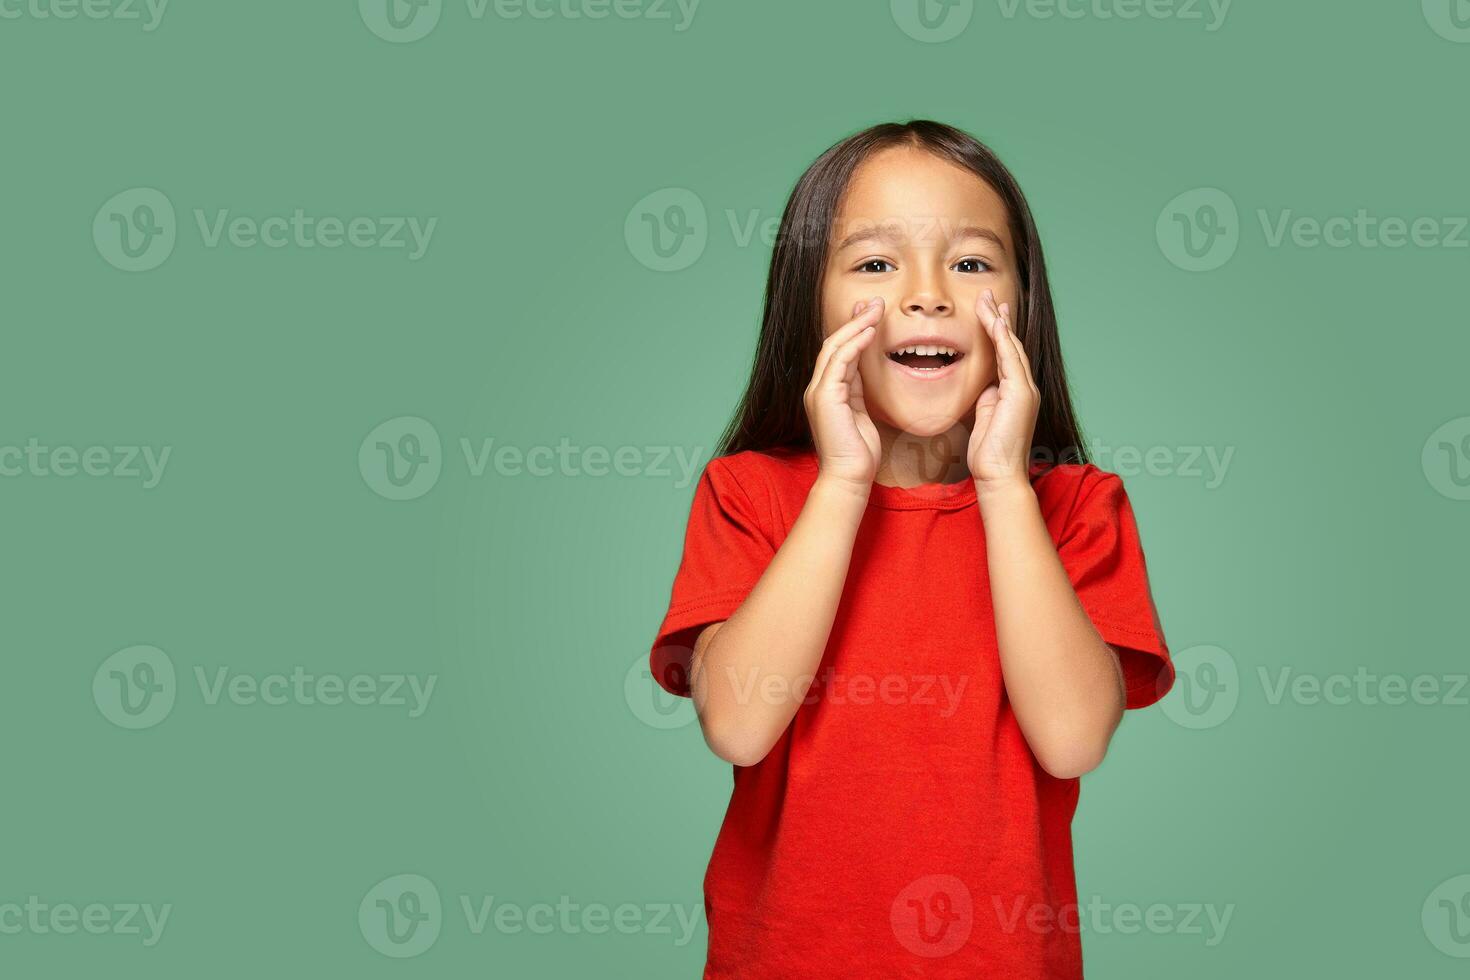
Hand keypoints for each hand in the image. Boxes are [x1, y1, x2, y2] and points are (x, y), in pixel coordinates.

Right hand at [805, 297, 882, 491]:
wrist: (849, 477)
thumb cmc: (859, 453)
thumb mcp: (861, 414)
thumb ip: (859, 392)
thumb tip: (865, 371)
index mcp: (826, 392)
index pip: (838, 353)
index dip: (854, 330)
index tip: (871, 313)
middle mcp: (817, 388)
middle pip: (833, 344)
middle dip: (854, 321)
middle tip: (873, 302)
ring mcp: (818, 392)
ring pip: (835, 348)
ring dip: (856, 326)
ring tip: (875, 309)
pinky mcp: (825, 398)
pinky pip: (839, 362)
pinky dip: (855, 344)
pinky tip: (869, 332)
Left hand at [968, 289, 1038, 494]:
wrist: (999, 474)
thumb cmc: (989, 452)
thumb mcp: (984, 417)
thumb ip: (987, 398)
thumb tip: (985, 386)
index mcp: (1015, 392)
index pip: (1006, 354)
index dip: (998, 331)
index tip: (990, 312)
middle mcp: (1025, 387)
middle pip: (1010, 344)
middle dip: (999, 318)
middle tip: (988, 295)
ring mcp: (1025, 390)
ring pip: (1011, 347)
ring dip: (998, 322)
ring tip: (987, 300)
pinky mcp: (1021, 394)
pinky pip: (1011, 360)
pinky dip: (1003, 339)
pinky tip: (995, 322)